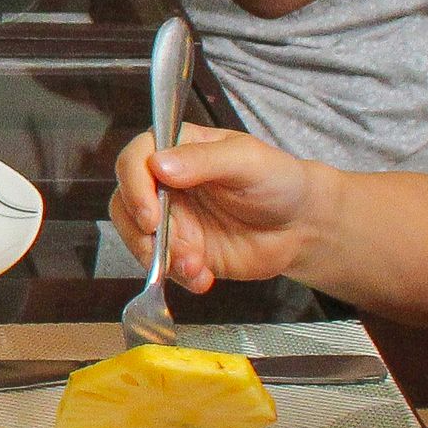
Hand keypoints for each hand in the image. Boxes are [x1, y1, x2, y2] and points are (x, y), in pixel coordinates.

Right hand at [110, 125, 329, 293]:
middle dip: (142, 232)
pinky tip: (203, 278)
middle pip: (125, 201)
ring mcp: (171, 218)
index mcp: (177, 149)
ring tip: (195, 266)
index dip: (134, 186)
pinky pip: (161, 265)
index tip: (150, 214)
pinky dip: (177, 276)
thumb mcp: (247, 161)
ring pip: (136, 236)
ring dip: (159, 257)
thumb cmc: (278, 181)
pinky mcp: (181, 249)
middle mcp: (166, 183)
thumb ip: (204, 160)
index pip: (135, 159)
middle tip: (170, 249)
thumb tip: (158, 165)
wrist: (302, 227)